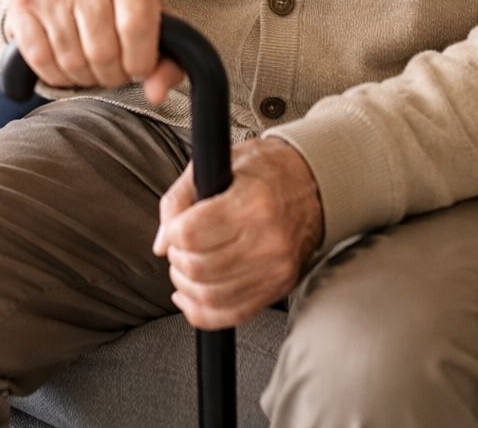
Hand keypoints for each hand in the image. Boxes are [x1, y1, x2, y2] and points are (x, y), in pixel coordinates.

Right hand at [4, 0, 183, 101]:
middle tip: (112, 68)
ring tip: (91, 64)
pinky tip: (66, 62)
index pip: (136, 29)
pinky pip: (40, 59)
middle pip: (102, 52)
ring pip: (71, 60)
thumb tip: (156, 94)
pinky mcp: (24, 2)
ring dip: (84, 77)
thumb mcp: (156, 28)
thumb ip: (168, 63)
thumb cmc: (123, 10)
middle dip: (111, 75)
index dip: (139, 62)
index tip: (137, 67)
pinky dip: (55, 74)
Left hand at [153, 137, 323, 329]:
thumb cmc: (268, 169)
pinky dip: (203, 313)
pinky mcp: (280, 288)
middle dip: (176, 260)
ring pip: (212, 296)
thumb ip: (181, 197)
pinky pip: (233, 315)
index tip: (172, 229)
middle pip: (199, 267)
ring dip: (186, 286)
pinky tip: (191, 297)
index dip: (172, 233)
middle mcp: (267, 240)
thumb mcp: (221, 162)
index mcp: (252, 202)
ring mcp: (276, 269)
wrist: (314, 184)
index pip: (191, 233)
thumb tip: (162, 241)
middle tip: (177, 247)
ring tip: (185, 268)